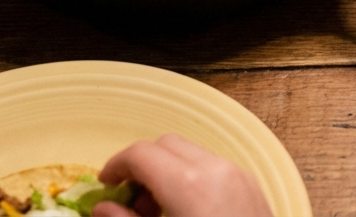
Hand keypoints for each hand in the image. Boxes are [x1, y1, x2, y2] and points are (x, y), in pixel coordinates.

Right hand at [91, 134, 273, 216]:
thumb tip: (102, 208)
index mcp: (188, 183)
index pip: (141, 153)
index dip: (116, 166)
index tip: (105, 186)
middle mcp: (216, 169)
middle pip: (166, 145)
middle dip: (142, 166)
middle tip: (131, 202)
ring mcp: (239, 175)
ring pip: (191, 153)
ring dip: (167, 171)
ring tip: (158, 212)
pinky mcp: (253, 186)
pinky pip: (213, 167)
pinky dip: (191, 178)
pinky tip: (186, 213)